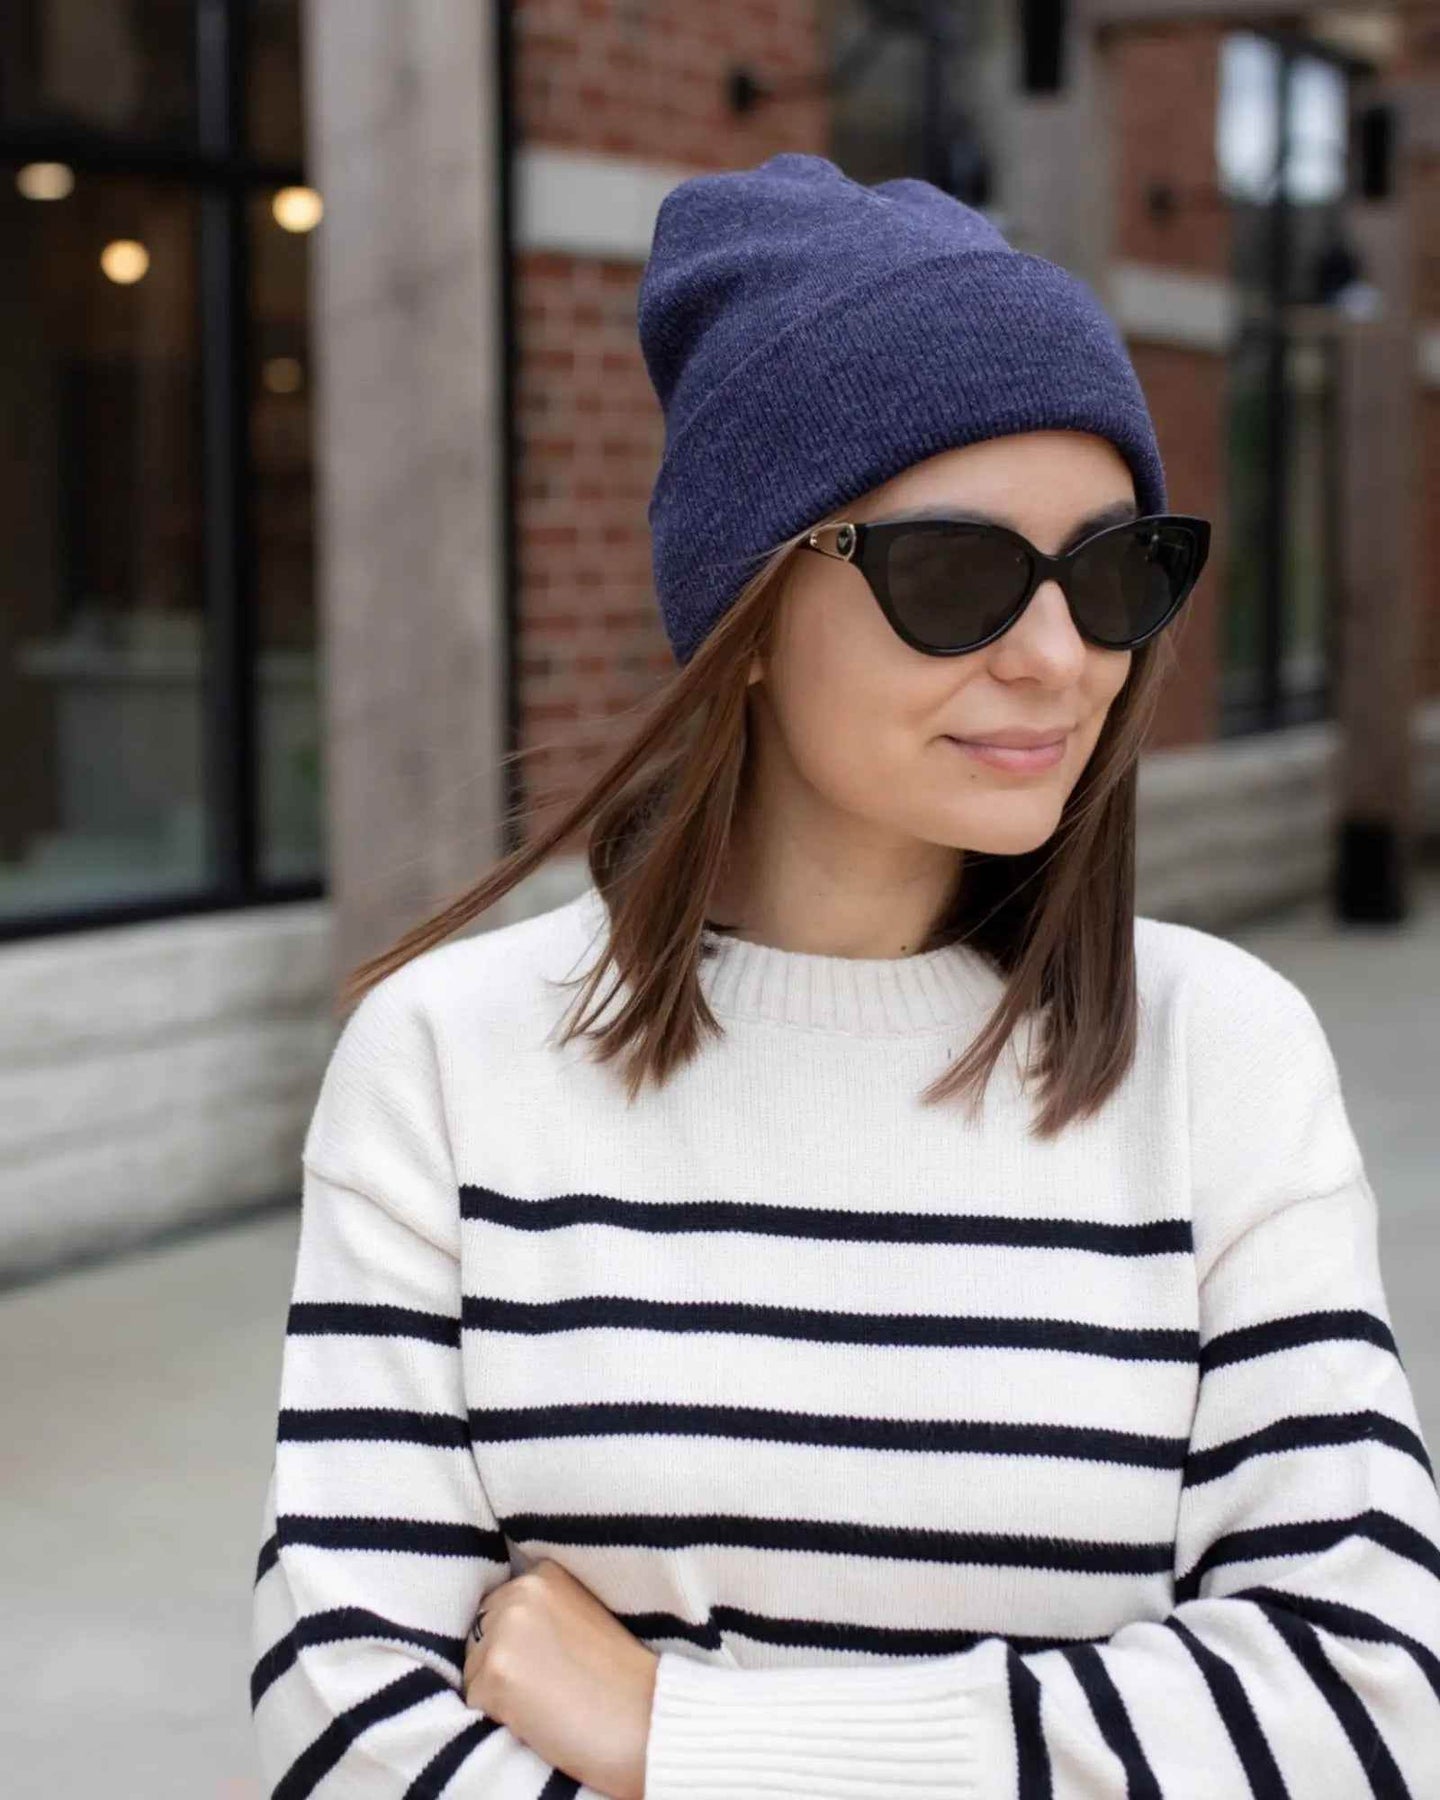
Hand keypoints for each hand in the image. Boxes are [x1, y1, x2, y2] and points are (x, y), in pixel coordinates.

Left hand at [462, 1556, 658, 1799]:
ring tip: (547, 1701)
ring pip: (473, 1670)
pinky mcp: (496, 1675)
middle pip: (479, 1637)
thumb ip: (540, 1611)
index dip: (518, 1644)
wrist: (646, 1720)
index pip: (497, 1609)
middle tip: (549, 1685)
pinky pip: (474, 1702)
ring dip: (498, 1692)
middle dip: (502, 1664)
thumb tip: (494, 1627)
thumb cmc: (618, 1677)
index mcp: (544, 1573)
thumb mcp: (580, 1616)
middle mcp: (521, 1592)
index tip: (550, 1661)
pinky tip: (538, 1717)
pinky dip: (496, 1718)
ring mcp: (506, 1632)